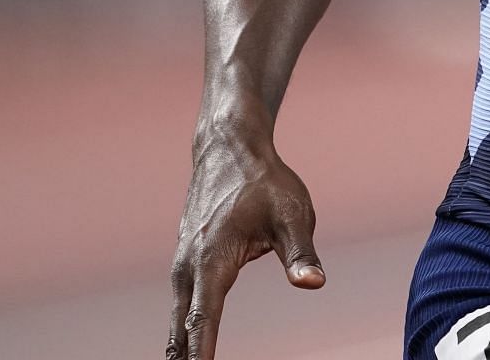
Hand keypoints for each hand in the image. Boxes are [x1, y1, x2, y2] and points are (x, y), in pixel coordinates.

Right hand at [168, 127, 323, 358]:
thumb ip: (301, 252)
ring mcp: (182, 264)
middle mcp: (188, 267)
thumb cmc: (265, 182)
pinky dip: (181, 332)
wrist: (229, 149)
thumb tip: (313, 283)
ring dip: (179, 351)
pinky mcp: (185, 261)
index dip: (201, 355)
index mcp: (212, 260)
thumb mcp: (293, 213)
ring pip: (176, 320)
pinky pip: (179, 306)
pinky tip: (187, 350)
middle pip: (181, 329)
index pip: (203, 320)